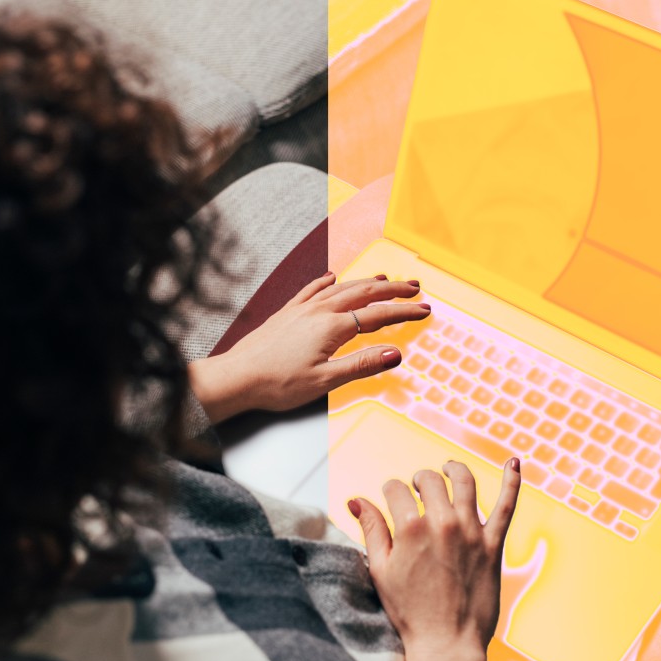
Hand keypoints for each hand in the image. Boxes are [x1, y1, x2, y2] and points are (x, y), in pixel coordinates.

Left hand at [188, 272, 429, 423]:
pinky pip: (312, 290)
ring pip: (341, 288)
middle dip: (392, 289)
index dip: (404, 313)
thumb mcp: (326, 381)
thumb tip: (395, 354)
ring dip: (366, 282)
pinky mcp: (286, 313)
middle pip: (364, 293)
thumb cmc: (277, 383)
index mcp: (332, 328)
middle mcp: (319, 312)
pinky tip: (332, 277)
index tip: (423, 310)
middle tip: (414, 287)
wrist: (237, 377)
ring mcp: (301, 310)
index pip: (378, 316)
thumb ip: (362, 364)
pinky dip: (327, 282)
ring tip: (385, 278)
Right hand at [349, 458, 522, 660]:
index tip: (391, 497)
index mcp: (410, 528)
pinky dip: (512, 481)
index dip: (390, 490)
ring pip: (465, 482)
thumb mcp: (380, 570)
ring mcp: (471, 532)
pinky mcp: (493, 545)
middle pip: (430, 480)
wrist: (446, 643)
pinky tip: (514, 463)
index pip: (395, 489)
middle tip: (417, 487)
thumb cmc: (409, 612)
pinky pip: (507, 506)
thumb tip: (355, 499)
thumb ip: (371, 530)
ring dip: (454, 470)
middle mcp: (442, 523)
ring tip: (449, 470)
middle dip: (419, 479)